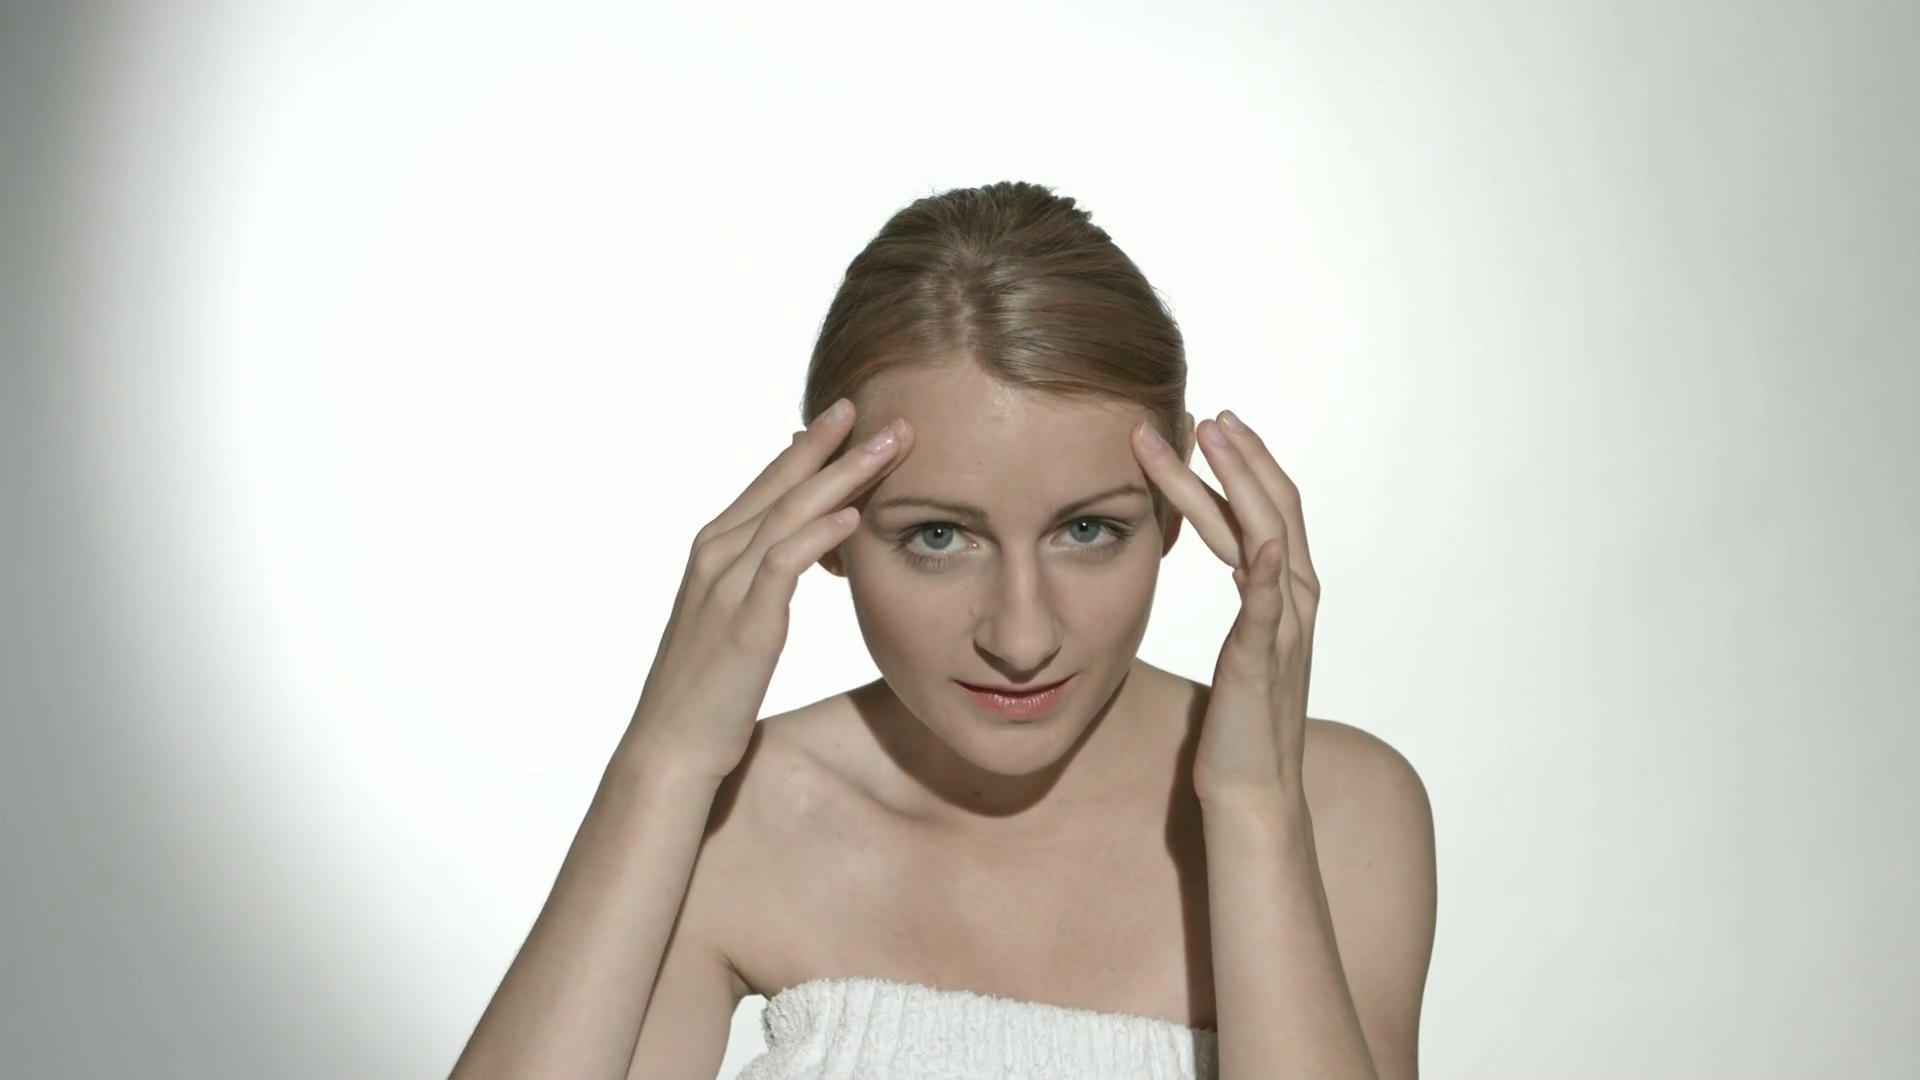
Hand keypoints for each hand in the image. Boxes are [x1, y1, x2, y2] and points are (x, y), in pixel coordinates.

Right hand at [625, 400, 914, 785]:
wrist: (670, 746)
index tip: (854, 416)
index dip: (813, 447)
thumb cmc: (708, 689)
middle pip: (785, 484)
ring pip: (791, 513)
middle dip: (837, 445)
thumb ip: (762, 578)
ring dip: (843, 475)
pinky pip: (783, 566)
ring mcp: (727, 586)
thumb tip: (801, 551)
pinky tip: (853, 516)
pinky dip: (817, 535)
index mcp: (715, 550)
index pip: (772, 483)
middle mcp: (717, 555)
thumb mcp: (737, 618)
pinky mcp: (744, 623)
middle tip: (886, 412)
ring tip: (889, 446)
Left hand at [1132, 411, 1319, 802]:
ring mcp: (1282, 630)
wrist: (1253, 792)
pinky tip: (1261, 542)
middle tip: (1206, 413)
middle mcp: (1293, 603)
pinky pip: (1269, 611)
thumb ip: (1246, 599)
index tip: (1212, 425)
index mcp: (1283, 596)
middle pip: (1273, 509)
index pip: (1269, 511)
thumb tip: (1233, 559)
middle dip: (1239, 458)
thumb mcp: (1243, 645)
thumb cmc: (1236, 723)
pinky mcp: (1261, 663)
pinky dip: (1268, 574)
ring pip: (1267, 538)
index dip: (1244, 465)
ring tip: (1212, 439)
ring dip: (1240, 484)